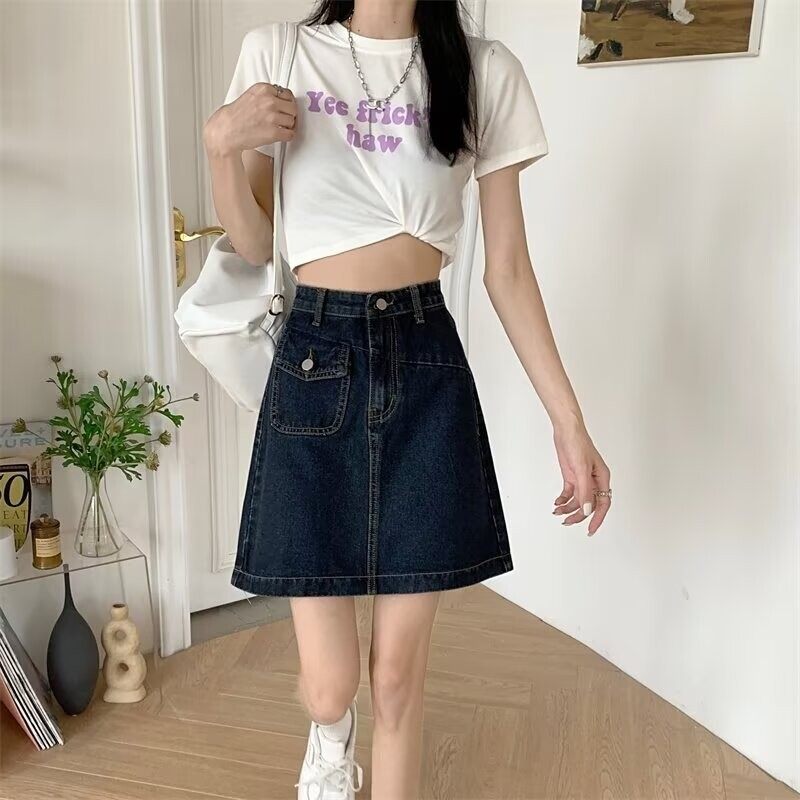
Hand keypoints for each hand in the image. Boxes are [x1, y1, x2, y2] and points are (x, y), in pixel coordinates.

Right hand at [203, 83, 297, 157]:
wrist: (226, 131)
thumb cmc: (236, 116)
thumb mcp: (251, 96)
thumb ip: (266, 95)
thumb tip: (282, 99)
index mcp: (263, 89)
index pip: (287, 94)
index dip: (286, 103)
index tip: (284, 108)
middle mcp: (269, 101)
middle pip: (293, 107)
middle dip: (289, 114)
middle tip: (283, 119)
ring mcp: (272, 117)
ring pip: (292, 121)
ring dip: (288, 126)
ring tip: (279, 127)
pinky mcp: (274, 132)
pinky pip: (290, 134)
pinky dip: (287, 136)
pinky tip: (281, 135)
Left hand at [552, 420, 610, 534]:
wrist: (566, 430)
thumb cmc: (579, 443)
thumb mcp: (582, 469)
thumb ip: (585, 490)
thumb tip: (587, 510)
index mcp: (602, 478)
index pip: (603, 504)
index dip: (597, 519)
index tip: (590, 530)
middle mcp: (594, 481)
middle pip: (589, 505)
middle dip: (578, 515)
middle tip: (567, 522)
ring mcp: (582, 478)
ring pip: (578, 500)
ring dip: (568, 508)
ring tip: (558, 512)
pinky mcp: (572, 476)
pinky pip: (569, 493)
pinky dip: (563, 499)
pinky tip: (557, 502)